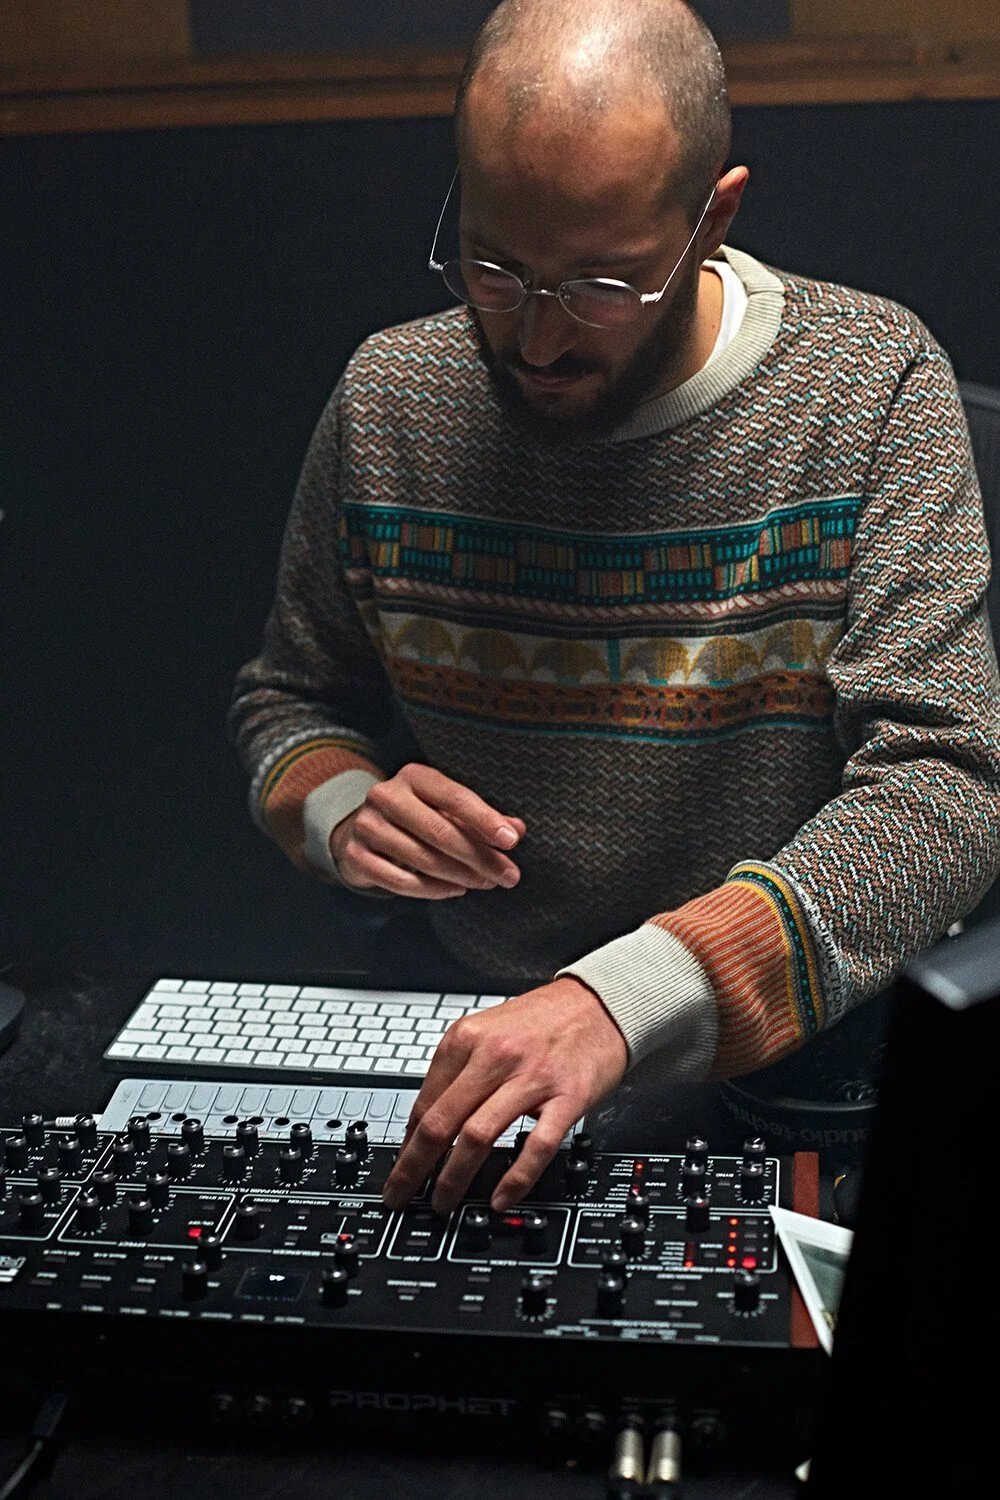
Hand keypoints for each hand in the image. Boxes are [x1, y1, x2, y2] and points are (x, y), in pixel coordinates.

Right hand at [330, 763, 525, 897]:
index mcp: (413, 776)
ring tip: (487, 883)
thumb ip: (482, 818)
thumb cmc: (418, 817)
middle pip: (440, 831)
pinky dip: (434, 890)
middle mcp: (386, 795)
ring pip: (422, 859)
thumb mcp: (447, 809)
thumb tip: (517, 830)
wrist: (361, 832)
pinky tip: (457, 890)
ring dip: (462, 876)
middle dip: (480, 857)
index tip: (512, 841)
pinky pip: (401, 882)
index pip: (454, 797)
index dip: (485, 819)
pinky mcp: (356, 856)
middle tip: (509, 876)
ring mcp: (366, 825)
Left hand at [382, 977, 627, 1214]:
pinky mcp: (567, 1097)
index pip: (424, 1102)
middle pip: (441, 1122)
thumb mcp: (487, 1032)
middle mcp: (494, 1056)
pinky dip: (515, 1179)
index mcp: (467, 1039)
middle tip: (402, 1195)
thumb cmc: (542, 1021)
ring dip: (453, 1178)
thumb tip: (426, 1125)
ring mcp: (531, 1078)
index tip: (399, 1169)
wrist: (598, 1004)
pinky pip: (536, 1146)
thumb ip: (458, 1073)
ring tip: (443, 1203)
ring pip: (478, 1137)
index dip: (406, 1144)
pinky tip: (500, 1199)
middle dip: (414, 1168)